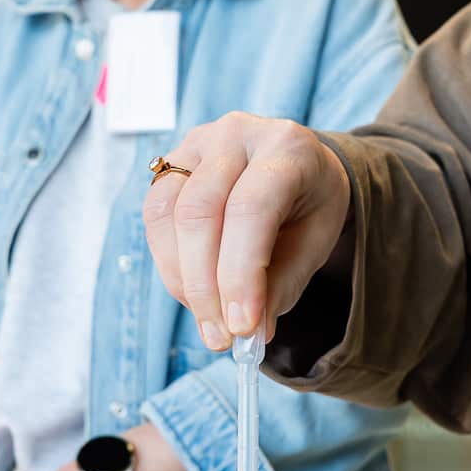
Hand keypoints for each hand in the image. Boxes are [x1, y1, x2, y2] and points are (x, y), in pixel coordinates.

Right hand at [143, 112, 350, 351]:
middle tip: (221, 337)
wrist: (296, 167)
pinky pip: (155, 217)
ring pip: (168, 214)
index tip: (242, 327)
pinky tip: (193, 291)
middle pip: (200, 211)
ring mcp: (197, 143)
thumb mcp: (315, 243)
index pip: (251, 208)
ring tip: (209, 320)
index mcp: (287, 146)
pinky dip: (170, 264)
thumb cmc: (309, 205)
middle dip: (206, 286)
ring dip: (182, 280)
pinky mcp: (170, 163)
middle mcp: (237, 134)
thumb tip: (250, 334)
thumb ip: (282, 285)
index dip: (240, 272)